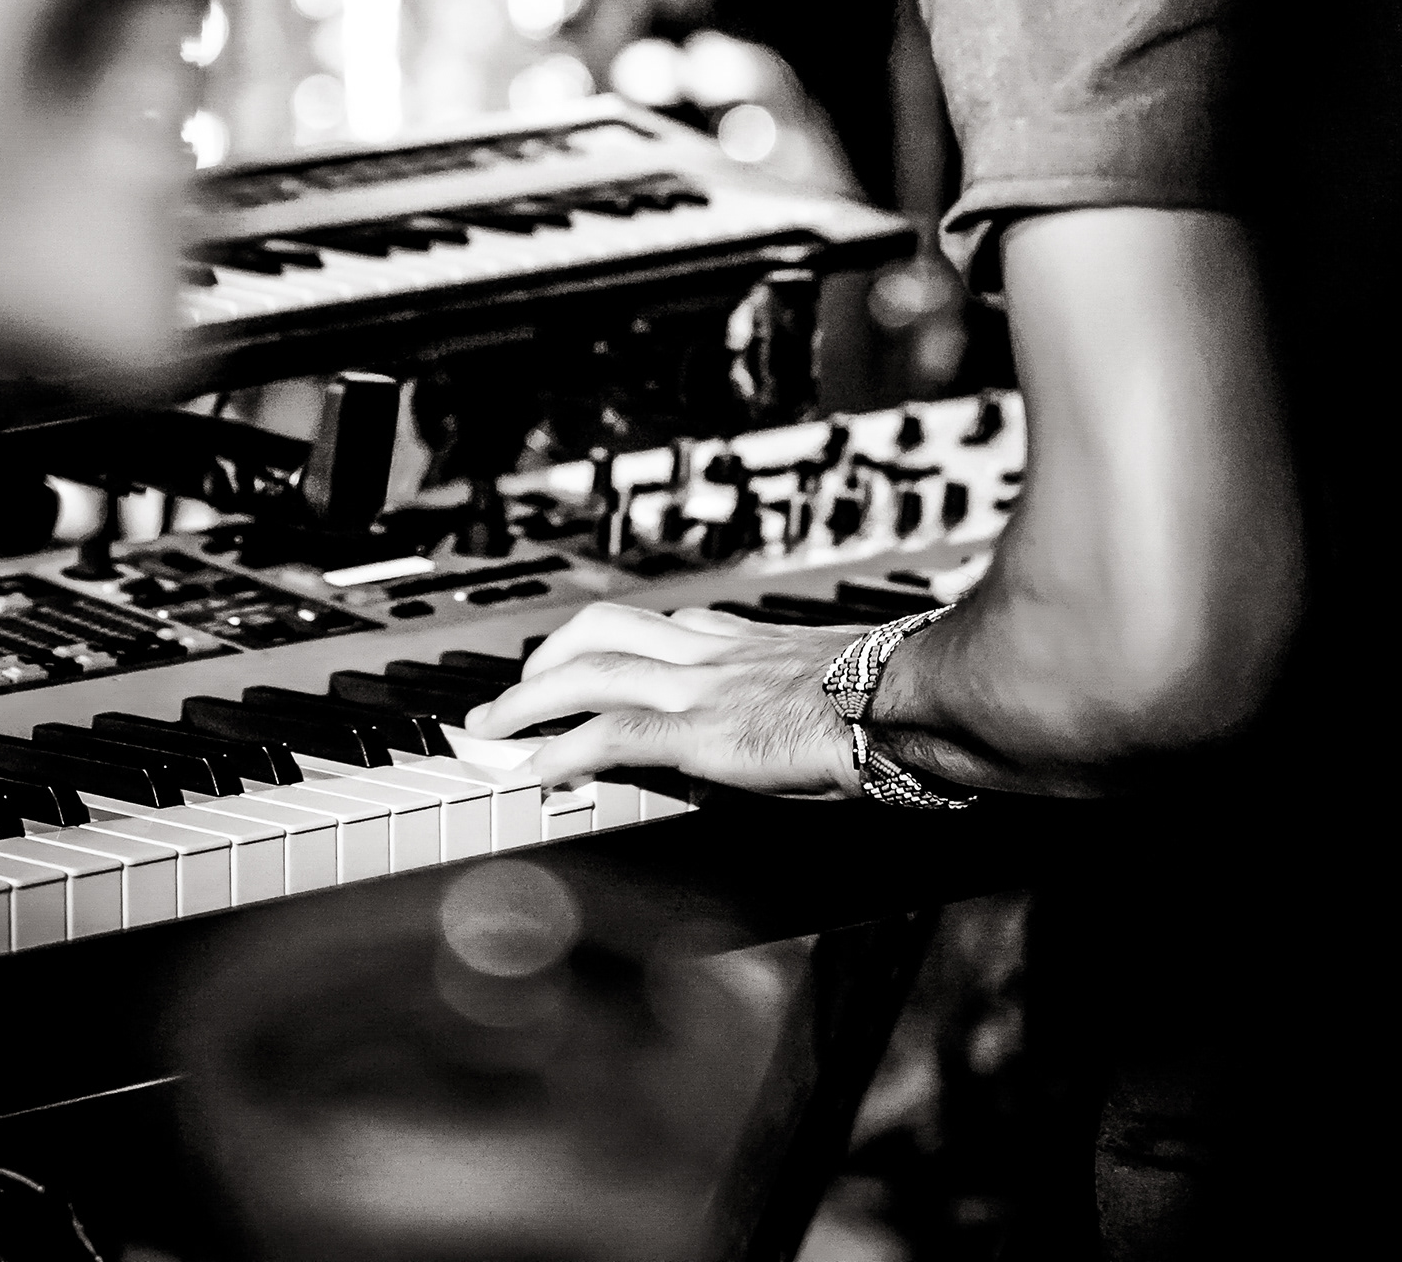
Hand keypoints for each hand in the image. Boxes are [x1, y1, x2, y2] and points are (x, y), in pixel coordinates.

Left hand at [462, 601, 859, 797]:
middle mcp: (709, 651)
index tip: (578, 664)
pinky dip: (564, 752)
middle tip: (511, 694)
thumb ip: (786, 693)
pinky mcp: (701, 732)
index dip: (603, 646)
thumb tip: (779, 726)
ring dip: (529, 701)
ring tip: (493, 730)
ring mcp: (700, 687)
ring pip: (589, 674)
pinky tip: (536, 773)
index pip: (651, 627)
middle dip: (544, 660)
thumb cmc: (889, 695)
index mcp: (739, 638)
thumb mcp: (825, 680)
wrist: (908, 696)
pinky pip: (612, 737)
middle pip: (601, 634)